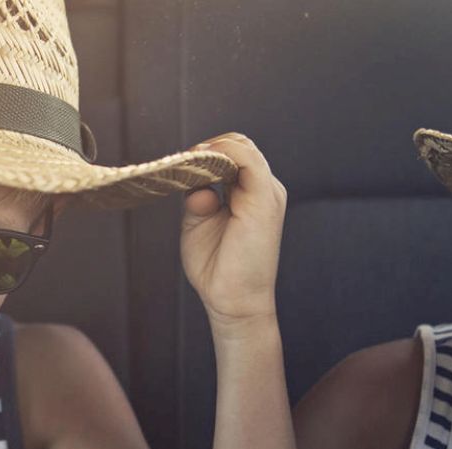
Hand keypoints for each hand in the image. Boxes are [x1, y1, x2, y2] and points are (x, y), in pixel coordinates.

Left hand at [181, 133, 286, 335]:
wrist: (232, 300)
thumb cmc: (217, 266)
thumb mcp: (199, 223)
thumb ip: (197, 197)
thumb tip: (197, 185)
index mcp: (251, 194)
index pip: (235, 155)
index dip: (209, 152)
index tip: (184, 163)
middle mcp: (263, 189)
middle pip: (241, 146)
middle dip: (211, 147)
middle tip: (185, 160)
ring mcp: (267, 192)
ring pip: (244, 147)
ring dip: (213, 148)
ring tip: (190, 162)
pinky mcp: (264, 199)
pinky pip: (247, 159)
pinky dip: (222, 152)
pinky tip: (201, 162)